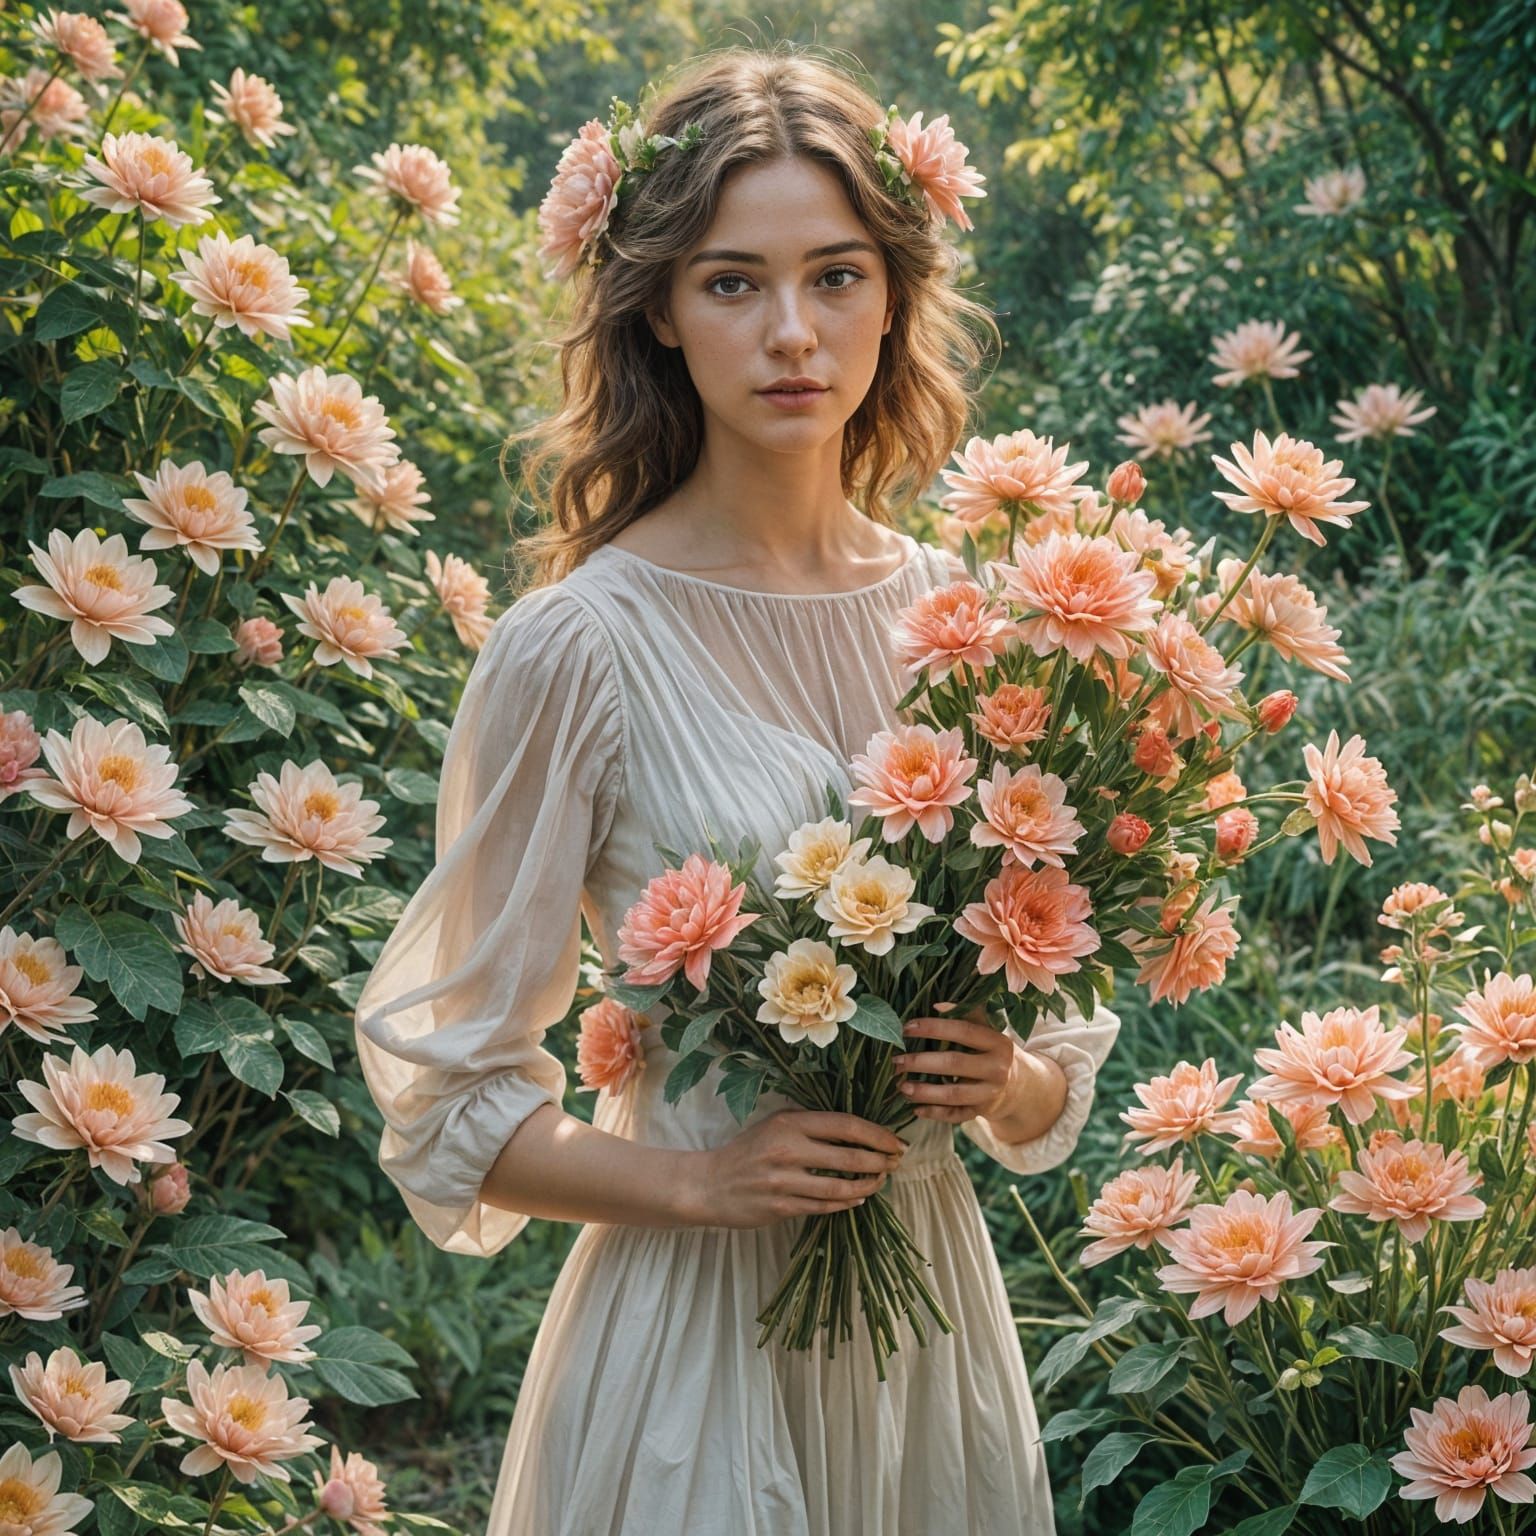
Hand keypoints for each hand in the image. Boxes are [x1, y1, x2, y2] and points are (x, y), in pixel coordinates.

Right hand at [686, 1109, 907, 1229]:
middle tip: (897, 1162)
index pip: (845, 1125)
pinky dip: (847, 1203)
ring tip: (881, 1181)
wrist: (710, 1184)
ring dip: (868, 1185)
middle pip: (849, 1156)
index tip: (896, 1141)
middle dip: (880, 1160)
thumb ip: (810, 1125)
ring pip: (841, 1187)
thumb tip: (857, 1130)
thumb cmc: (747, 1151)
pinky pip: (825, 1206)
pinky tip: (858, 1198)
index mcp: (790, 1123)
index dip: (877, 1134)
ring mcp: (785, 1181)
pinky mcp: (782, 1207)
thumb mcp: (775, 1124)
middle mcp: (788, 1149)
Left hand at [892, 1004, 1015, 1125]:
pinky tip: (916, 1109)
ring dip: (924, 1091)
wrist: (1019, 1086)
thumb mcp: (989, 1031)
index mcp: (998, 1042)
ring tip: (901, 1086)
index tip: (906, 1028)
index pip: (963, 1030)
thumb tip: (937, 1005)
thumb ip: (967, 1014)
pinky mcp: (982, 1112)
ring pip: (953, 1094)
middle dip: (921, 1062)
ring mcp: (990, 1093)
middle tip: (896, 1061)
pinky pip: (955, 1115)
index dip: (934, 1028)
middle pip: (954, 1063)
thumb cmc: (992, 1051)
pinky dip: (934, 1113)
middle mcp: (997, 1069)